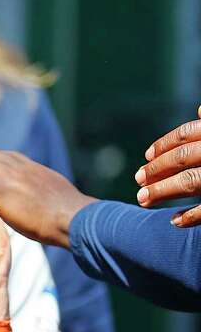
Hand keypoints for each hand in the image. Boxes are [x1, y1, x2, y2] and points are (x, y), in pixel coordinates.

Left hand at [137, 105, 200, 225]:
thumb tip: (200, 110)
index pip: (188, 134)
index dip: (166, 144)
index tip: (147, 155)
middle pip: (184, 157)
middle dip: (157, 169)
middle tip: (137, 180)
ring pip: (191, 181)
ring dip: (163, 191)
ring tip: (142, 199)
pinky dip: (191, 216)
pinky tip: (173, 221)